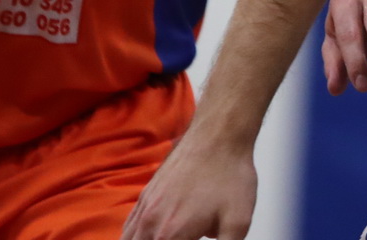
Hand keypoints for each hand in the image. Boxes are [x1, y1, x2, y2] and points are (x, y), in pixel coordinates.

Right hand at [120, 132, 256, 239]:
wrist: (218, 137)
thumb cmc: (229, 174)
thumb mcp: (238, 222)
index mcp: (171, 235)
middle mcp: (151, 224)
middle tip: (182, 238)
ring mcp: (145, 209)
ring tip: (164, 239)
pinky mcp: (145, 196)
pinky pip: (128, 228)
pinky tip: (145, 239)